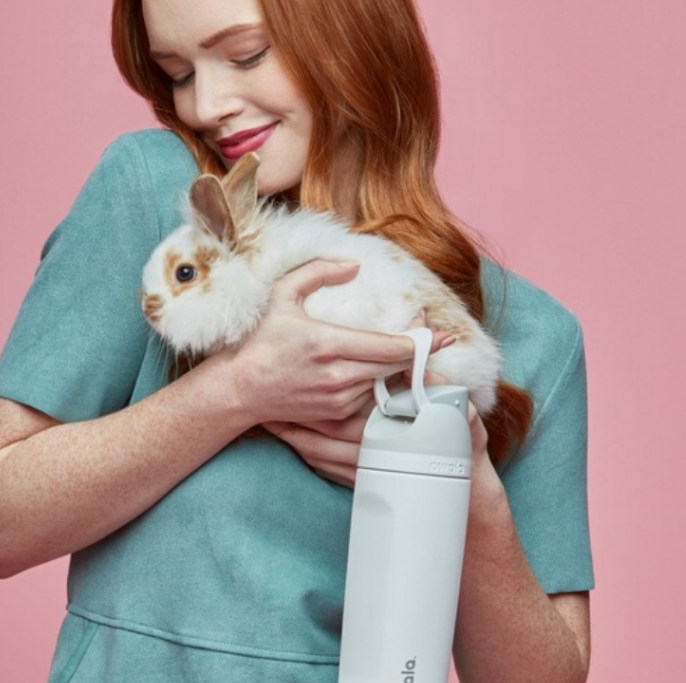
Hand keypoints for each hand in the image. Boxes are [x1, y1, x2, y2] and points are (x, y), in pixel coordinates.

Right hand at [220, 260, 421, 425]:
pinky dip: (380, 386)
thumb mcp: (282, 294)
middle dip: (420, 354)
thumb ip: (318, 272)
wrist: (239, 389)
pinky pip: (371, 400)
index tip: (445, 335)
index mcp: (329, 344)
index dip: (424, 342)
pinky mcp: (336, 414)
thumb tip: (354, 265)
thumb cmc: (259, 340)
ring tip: (410, 354)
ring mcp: (338, 399)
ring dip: (400, 371)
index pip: (392, 347)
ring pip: (386, 385)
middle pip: (397, 367)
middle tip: (436, 339)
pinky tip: (383, 373)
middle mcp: (338, 376)